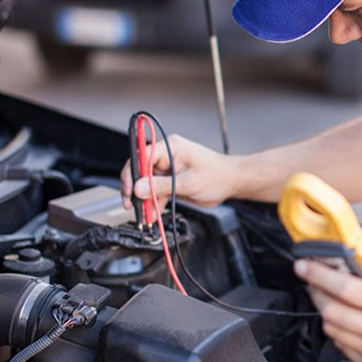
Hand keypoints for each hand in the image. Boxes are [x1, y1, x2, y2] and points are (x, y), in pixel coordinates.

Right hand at [120, 134, 237, 210]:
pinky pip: (156, 190)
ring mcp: (168, 167)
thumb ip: (162, 186)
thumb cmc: (218, 175)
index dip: (132, 173)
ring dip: (144, 199)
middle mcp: (167, 154)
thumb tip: (138, 188)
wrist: (231, 182)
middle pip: (141, 170)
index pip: (142, 155)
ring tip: (145, 214)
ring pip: (146, 182)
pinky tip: (152, 213)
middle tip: (132, 205)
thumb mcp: (189, 183)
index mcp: (171, 147)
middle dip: (135, 189)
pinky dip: (153, 201)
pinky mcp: (171, 179)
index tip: (129, 190)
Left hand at [294, 247, 361, 361]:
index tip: (305, 264)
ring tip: (326, 291)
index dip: (320, 275)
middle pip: (333, 310)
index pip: (347, 289)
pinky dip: (336, 327)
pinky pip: (342, 346)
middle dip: (315, 289)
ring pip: (333, 329)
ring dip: (323, 307)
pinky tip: (345, 313)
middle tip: (311, 275)